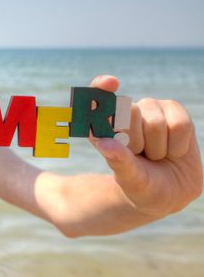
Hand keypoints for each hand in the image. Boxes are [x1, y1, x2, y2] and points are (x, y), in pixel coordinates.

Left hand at [90, 75, 202, 215]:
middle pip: (128, 112)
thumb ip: (118, 161)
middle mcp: (124, 113)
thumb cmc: (142, 186)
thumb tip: (105, 143)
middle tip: (139, 156)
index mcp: (102, 127)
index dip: (100, 88)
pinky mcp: (173, 111)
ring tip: (156, 156)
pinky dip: (178, 145)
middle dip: (136, 142)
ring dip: (158, 148)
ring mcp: (149, 109)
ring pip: (155, 122)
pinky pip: (179, 124)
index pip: (96, 99)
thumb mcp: (129, 179)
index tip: (110, 83)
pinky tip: (173, 151)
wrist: (170, 192)